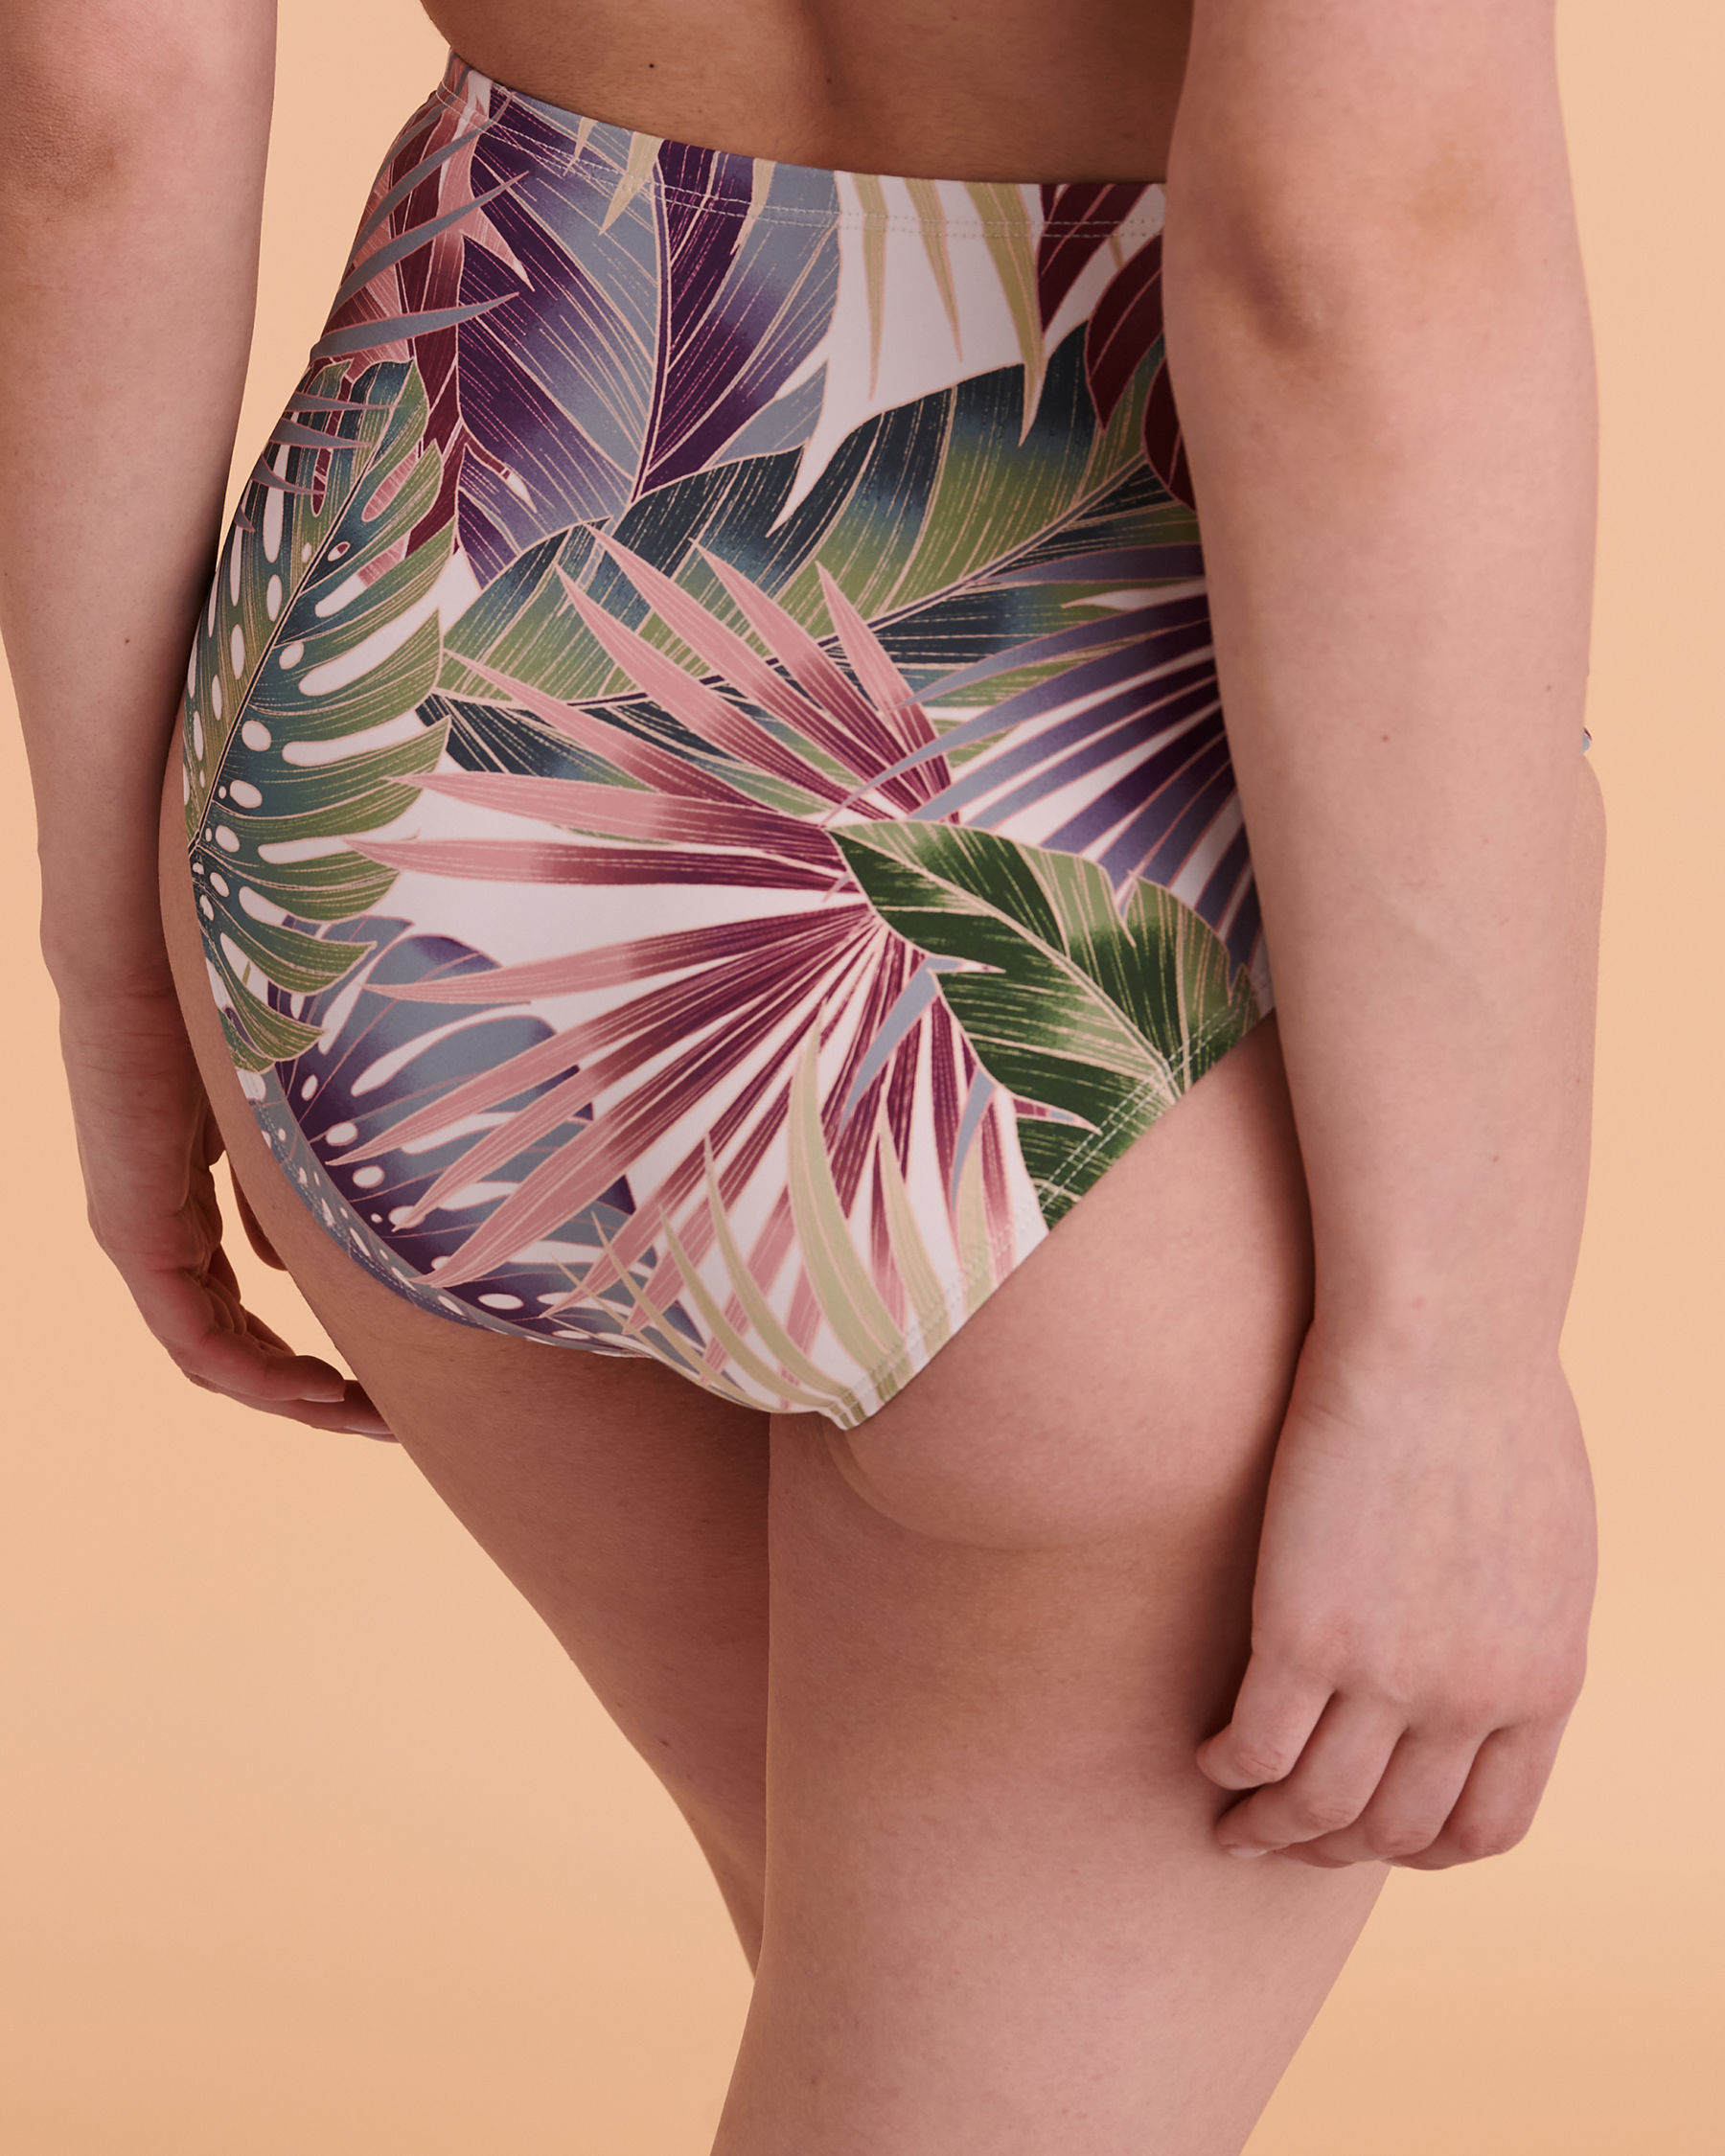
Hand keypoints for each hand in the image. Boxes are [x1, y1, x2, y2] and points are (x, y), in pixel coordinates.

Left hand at [57, 982, 393, 1439]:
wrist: (140, 954)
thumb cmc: (218, 1006)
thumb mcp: (273, 1118)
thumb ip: (280, 1192)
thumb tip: (292, 1257)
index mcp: (181, 1204)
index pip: (234, 1309)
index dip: (301, 1356)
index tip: (376, 1379)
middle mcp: (155, 1234)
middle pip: (229, 1346)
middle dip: (308, 1394)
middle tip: (384, 1420)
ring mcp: (139, 1239)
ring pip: (214, 1355)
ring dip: (290, 1398)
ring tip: (365, 1417)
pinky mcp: (134, 1231)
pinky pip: (196, 1335)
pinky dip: (259, 1374)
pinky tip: (319, 1389)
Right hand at [1197, 1331, 1594, 1867]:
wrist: (1444, 1341)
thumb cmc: (1497, 1403)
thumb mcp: (1550, 1546)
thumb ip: (1523, 1624)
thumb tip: (1487, 1651)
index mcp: (1544, 1680)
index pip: (1488, 1824)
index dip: (1422, 1845)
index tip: (1375, 1829)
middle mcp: (1472, 1698)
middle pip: (1395, 1830)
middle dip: (1335, 1848)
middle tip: (1288, 1834)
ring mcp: (1388, 1675)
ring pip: (1319, 1807)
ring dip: (1269, 1827)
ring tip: (1233, 1817)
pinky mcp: (1303, 1633)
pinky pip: (1255, 1746)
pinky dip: (1228, 1768)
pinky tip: (1208, 1753)